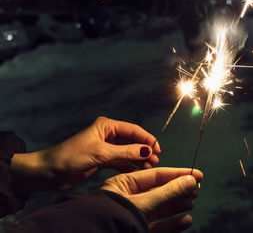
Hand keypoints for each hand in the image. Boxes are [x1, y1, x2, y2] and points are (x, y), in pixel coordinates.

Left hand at [11, 116, 161, 191]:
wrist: (48, 172)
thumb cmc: (69, 157)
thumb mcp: (101, 153)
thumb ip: (125, 152)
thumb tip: (147, 150)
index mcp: (106, 126)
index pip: (133, 130)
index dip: (147, 139)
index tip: (157, 149)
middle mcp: (107, 135)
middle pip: (132, 141)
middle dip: (144, 150)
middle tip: (155, 160)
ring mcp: (105, 148)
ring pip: (127, 152)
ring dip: (138, 159)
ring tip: (149, 167)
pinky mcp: (102, 160)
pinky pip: (120, 161)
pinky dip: (129, 166)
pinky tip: (137, 171)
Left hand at [102, 167, 202, 232]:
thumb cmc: (108, 218)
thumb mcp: (140, 203)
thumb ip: (166, 193)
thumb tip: (190, 181)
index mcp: (123, 185)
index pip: (156, 176)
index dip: (177, 174)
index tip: (197, 175)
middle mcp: (128, 199)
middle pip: (160, 191)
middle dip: (179, 190)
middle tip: (196, 189)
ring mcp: (134, 215)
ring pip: (161, 208)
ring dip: (178, 205)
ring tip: (191, 202)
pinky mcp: (137, 229)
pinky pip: (158, 225)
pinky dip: (172, 223)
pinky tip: (185, 220)